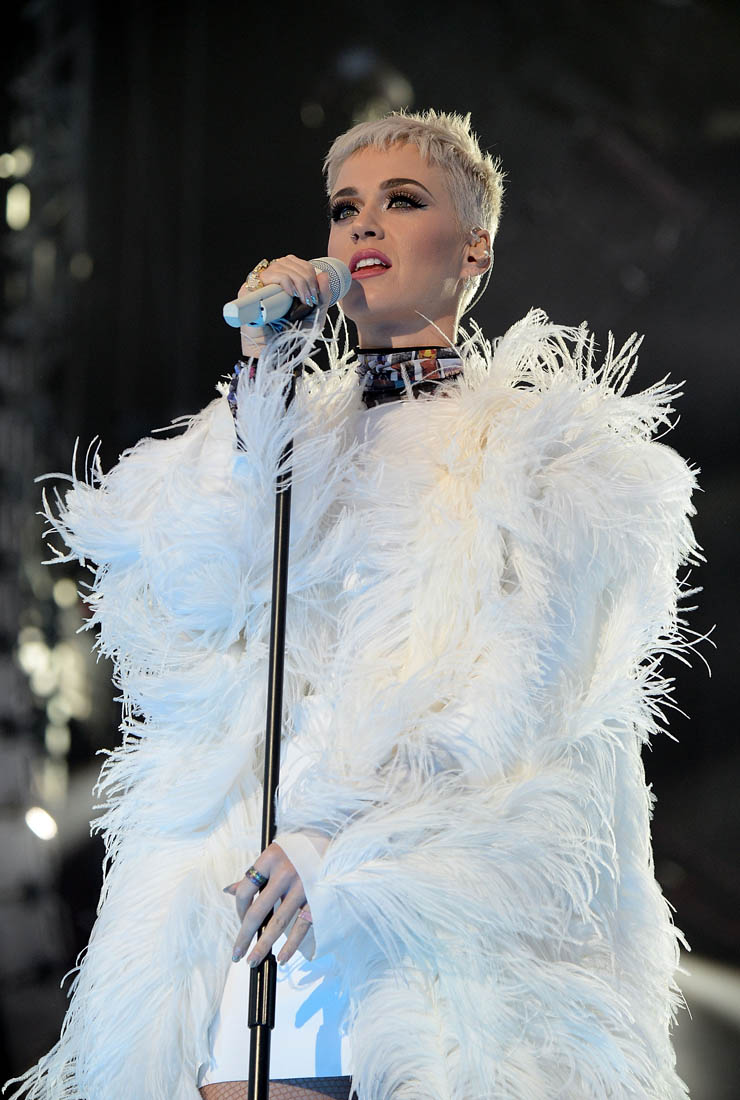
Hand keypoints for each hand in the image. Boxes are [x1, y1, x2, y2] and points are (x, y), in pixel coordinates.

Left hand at [223, 841, 312, 966]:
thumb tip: (229, 890)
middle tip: (236, 954)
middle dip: (244, 936)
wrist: (337, 848)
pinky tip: (282, 958)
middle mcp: (285, 872)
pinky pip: (301, 926)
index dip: (238, 909)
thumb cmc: (300, 852)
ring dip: (263, 945)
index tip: (240, 920)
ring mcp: (303, 886)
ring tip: (253, 960)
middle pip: (258, 911)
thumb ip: (255, 874)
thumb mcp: (276, 855)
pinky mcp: (317, 899)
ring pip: (278, 923)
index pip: (246, 888)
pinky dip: (291, 945)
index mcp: (271, 857)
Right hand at [239, 256, 330, 358]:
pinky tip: (291, 295)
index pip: (295, 262)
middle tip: (311, 297)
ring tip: (302, 299)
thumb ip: (322, 298)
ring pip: (279, 266)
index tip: (315, 294)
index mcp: (282, 283)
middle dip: (305, 276)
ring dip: (297, 279)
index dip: (308, 272)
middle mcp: (268, 281)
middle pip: (288, 261)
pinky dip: (283, 281)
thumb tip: (324, 275)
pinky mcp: (248, 292)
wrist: (275, 353)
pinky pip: (268, 276)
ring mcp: (257, 286)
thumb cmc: (292, 337)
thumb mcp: (314, 317)